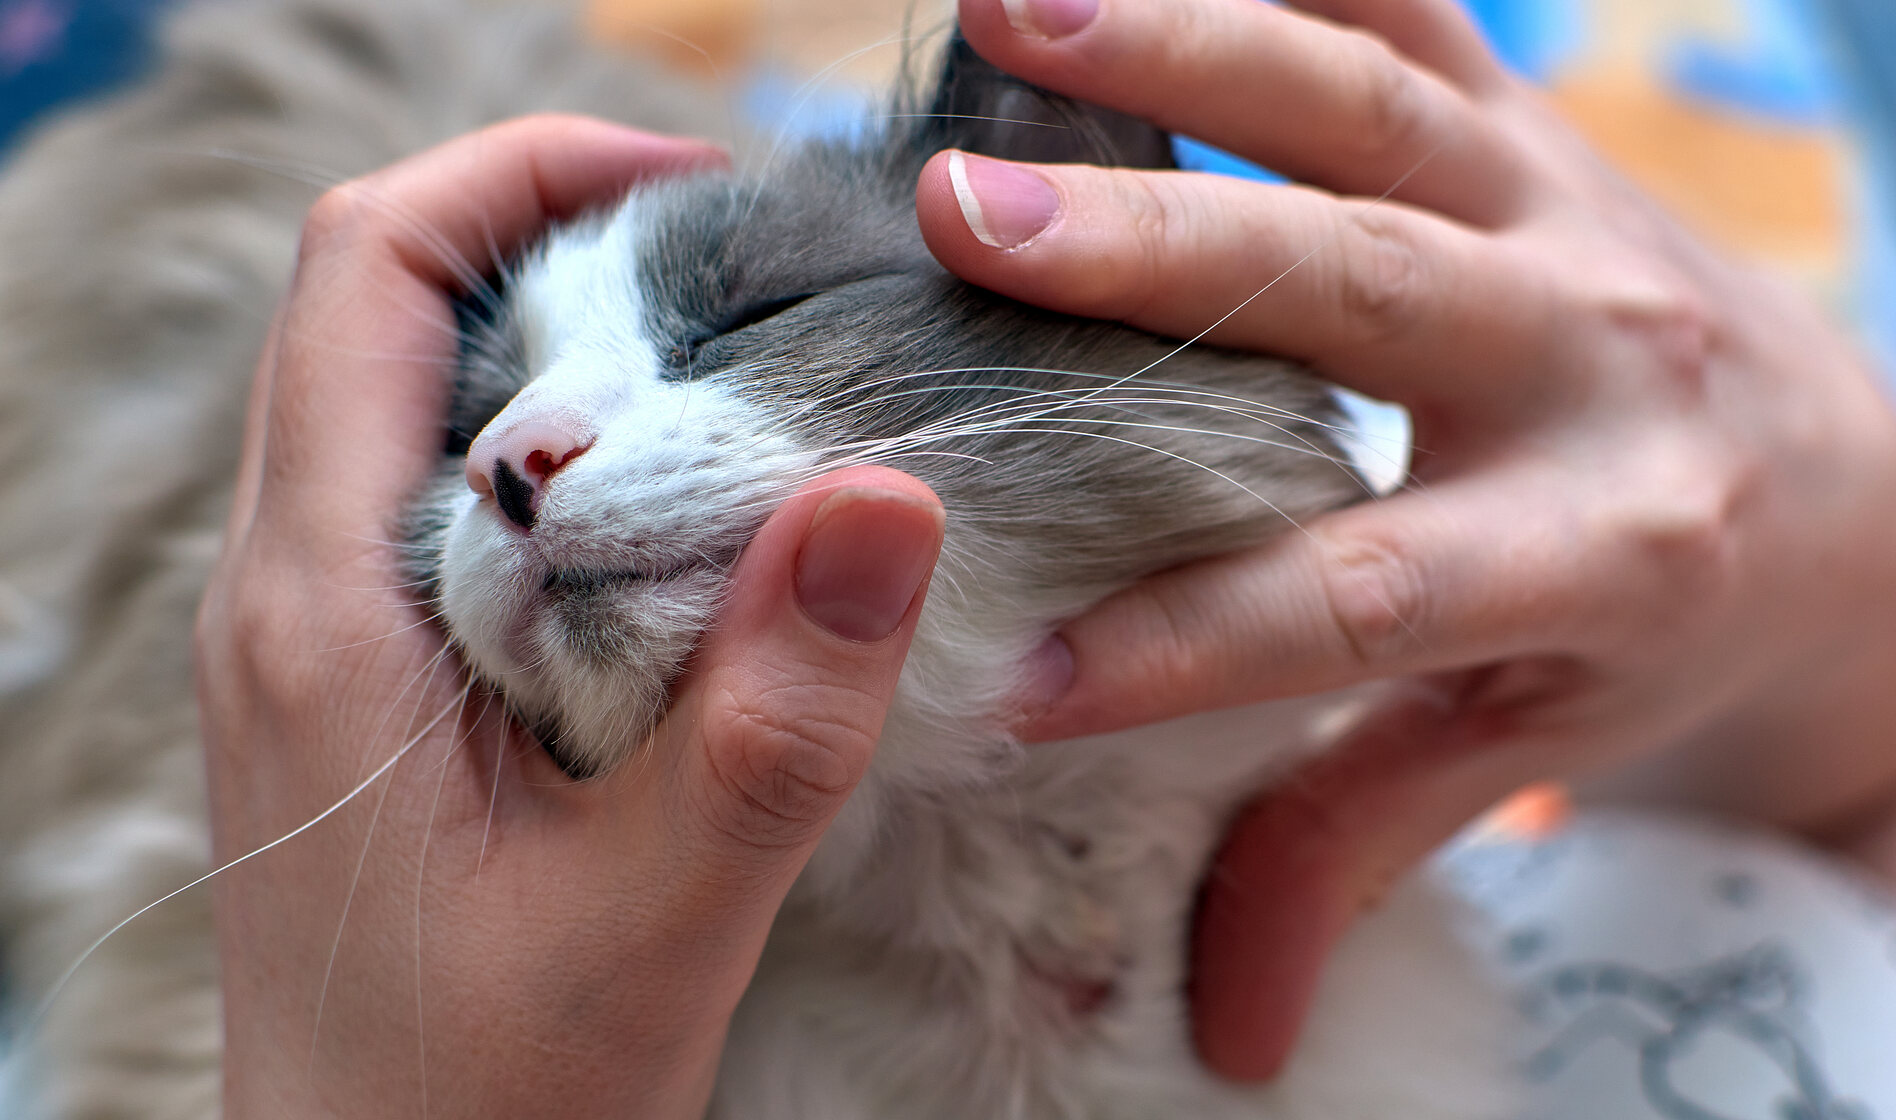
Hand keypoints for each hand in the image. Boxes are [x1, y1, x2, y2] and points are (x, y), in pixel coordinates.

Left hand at [195, 117, 944, 1116]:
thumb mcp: (657, 921)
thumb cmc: (483, 1106)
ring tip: (730, 389)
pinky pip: (440, 505)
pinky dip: (555, 464)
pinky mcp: (362, 691)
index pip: (368, 272)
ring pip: (413, 403)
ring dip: (562, 361)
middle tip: (745, 288)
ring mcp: (315, 641)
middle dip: (559, 247)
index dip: (527, 176)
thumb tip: (888, 490)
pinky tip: (673, 527)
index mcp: (322, 607)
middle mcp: (289, 593)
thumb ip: (770, 717)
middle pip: (384, 308)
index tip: (699, 192)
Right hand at [915, 0, 1895, 1080]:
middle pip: (1365, 291)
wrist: (1847, 497)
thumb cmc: (1653, 635)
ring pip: (1383, 107)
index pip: (1356, 596)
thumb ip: (1352, 851)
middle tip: (961, 225)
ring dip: (1195, 50)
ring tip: (1012, 14)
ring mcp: (1572, 216)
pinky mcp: (1544, 132)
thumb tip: (1216, 1028)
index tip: (1007, 677)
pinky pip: (1421, 9)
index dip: (1181, 644)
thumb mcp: (1523, 749)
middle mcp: (1596, 361)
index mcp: (1595, 552)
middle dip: (1156, 259)